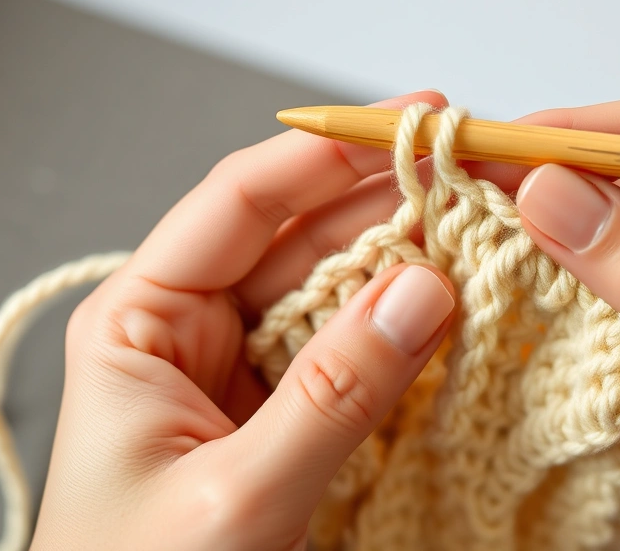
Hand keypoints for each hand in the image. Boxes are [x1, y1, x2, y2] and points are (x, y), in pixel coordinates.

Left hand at [30, 91, 455, 550]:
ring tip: (479, 233)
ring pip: (335, 289)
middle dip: (384, 203)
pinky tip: (454, 307)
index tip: (407, 123)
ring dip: (404, 264)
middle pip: (298, 236)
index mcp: (141, 323)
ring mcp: (245, 369)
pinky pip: (352, 348)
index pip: (238, 204)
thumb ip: (331, 394)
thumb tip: (422, 293)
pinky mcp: (287, 409)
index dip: (325, 154)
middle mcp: (193, 330)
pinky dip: (403, 330)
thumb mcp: (236, 496)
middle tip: (469, 175)